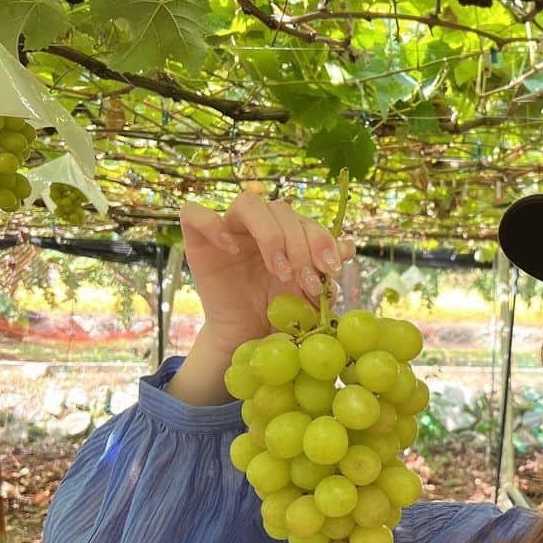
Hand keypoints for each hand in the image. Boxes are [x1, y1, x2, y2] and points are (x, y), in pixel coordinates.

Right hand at [178, 192, 355, 355]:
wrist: (245, 339)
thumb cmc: (276, 317)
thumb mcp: (307, 297)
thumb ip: (324, 272)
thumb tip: (348, 247)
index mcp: (288, 234)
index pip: (306, 220)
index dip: (322, 240)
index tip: (332, 269)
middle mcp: (259, 226)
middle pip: (281, 209)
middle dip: (300, 245)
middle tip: (304, 280)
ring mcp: (228, 229)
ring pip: (248, 203)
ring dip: (270, 234)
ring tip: (280, 270)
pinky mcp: (198, 241)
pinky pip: (194, 214)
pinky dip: (213, 224)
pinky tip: (231, 249)